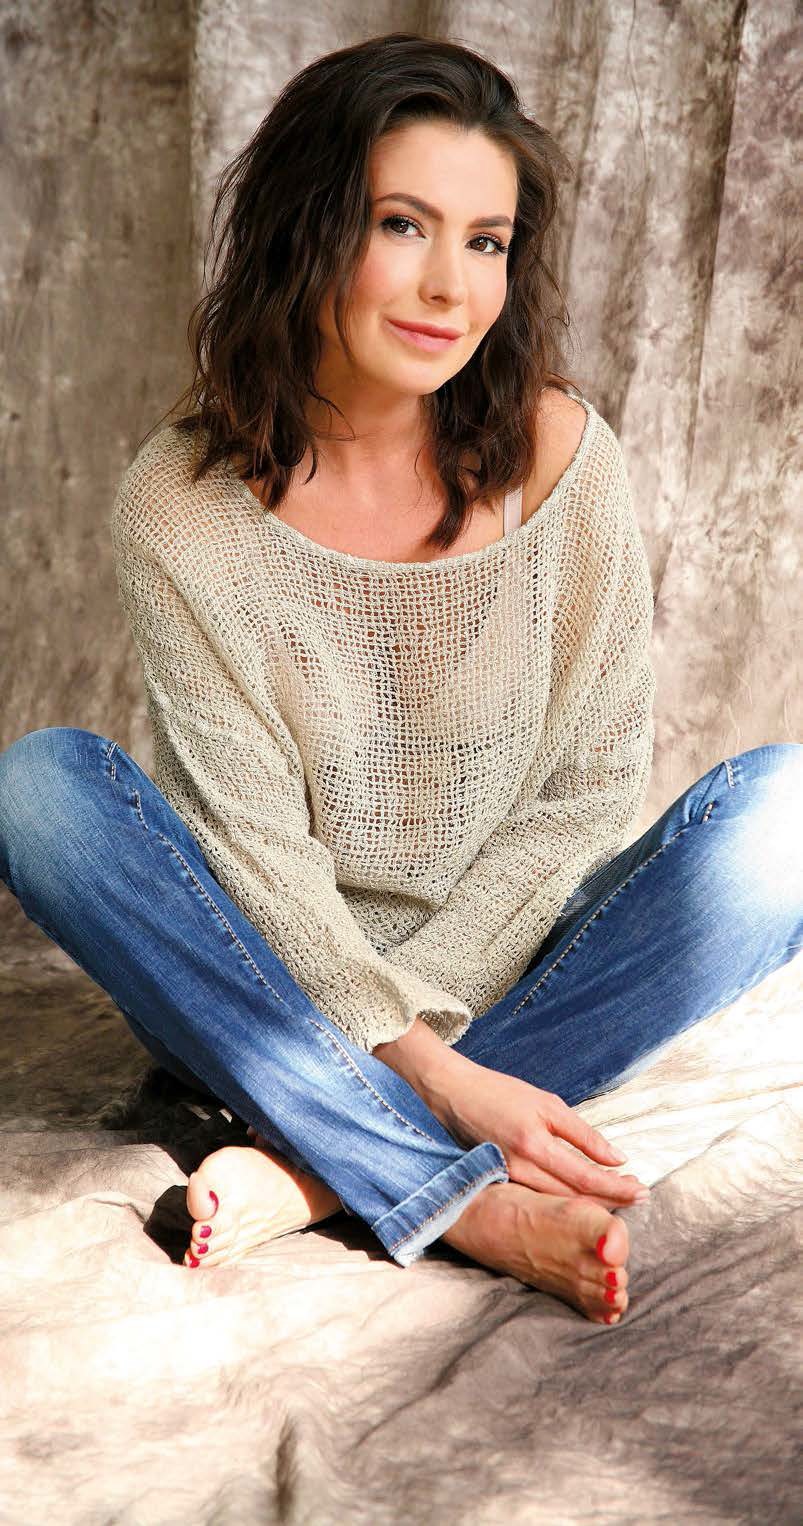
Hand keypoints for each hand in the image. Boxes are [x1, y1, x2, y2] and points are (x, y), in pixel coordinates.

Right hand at [430, 1055, 648, 1205]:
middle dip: (611, 1199)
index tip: (642, 1190)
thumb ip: (582, 1134)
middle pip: (575, 1198)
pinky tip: (584, 1196)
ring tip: (620, 1196)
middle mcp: (521, 1169)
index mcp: (535, 1145)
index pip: (586, 1178)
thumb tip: (617, 1158)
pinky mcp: (502, 1184)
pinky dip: (566, 1200)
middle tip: (638, 1196)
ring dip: (592, 1202)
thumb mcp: (547, 1104)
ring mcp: (509, 1180)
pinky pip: (540, 1198)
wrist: (454, 1094)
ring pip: (559, 1203)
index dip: (617, 1187)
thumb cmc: (501, 1093)